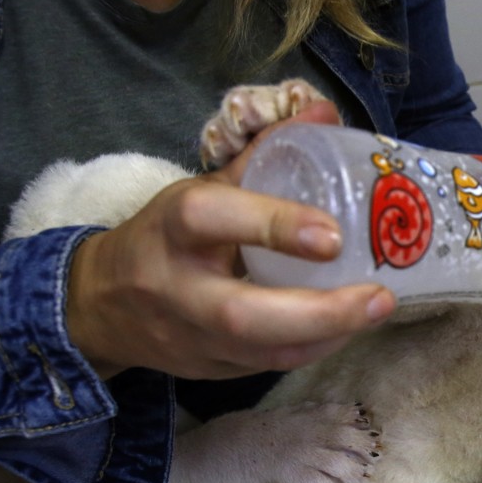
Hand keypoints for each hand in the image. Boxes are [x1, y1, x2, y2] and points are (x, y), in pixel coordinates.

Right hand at [66, 101, 395, 379]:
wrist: (101, 303)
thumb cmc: (165, 237)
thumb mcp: (203, 190)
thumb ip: (264, 156)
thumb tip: (324, 112)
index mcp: (171, 227)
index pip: (212, 219)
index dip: (272, 225)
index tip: (333, 235)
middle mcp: (175, 288)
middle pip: (241, 314)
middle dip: (320, 312)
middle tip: (380, 297)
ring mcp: (190, 337)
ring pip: (260, 353)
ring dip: (327, 336)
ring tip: (377, 310)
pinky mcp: (207, 369)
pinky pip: (266, 367)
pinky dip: (313, 349)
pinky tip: (347, 328)